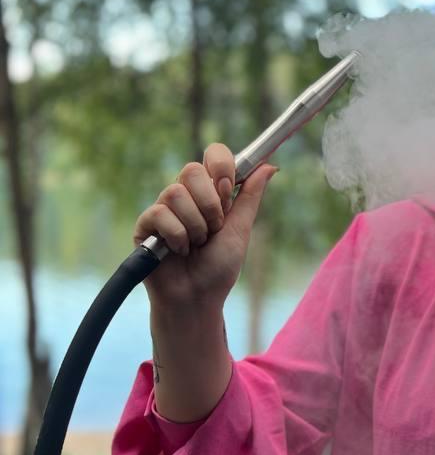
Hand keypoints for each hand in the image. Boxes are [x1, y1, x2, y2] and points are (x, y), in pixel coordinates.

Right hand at [133, 142, 278, 311]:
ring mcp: (163, 208)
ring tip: (196, 246)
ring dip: (195, 225)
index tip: (228, 189)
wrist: (198, 298)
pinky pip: (159, 213)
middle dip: (210, 203)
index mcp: (210, 193)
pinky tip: (178, 251)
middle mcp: (185, 196)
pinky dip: (177, 236)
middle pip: (191, 169)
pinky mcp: (145, 225)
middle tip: (213, 228)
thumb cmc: (219, 268)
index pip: (213, 155)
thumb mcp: (240, 229)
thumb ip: (250, 197)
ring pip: (176, 192)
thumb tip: (270, 165)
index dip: (222, 167)